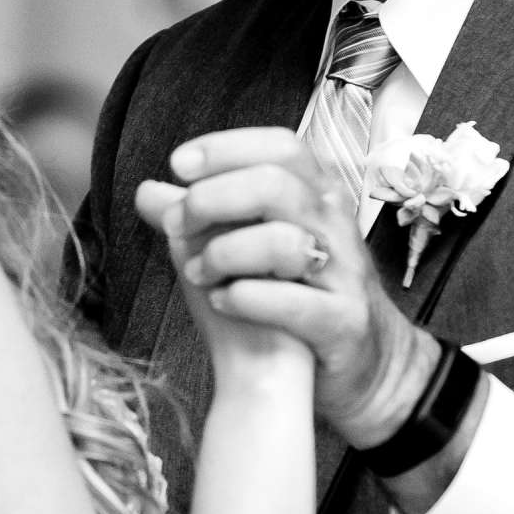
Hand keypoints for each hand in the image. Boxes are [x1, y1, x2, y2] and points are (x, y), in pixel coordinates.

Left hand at [161, 127, 440, 447]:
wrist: (366, 365)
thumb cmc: (297, 295)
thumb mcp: (251, 247)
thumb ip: (204, 219)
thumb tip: (147, 191)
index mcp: (318, 195)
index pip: (279, 147)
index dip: (227, 148)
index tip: (178, 165)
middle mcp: (335, 226)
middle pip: (276, 184)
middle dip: (213, 198)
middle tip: (177, 224)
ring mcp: (344, 274)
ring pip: (284, 241)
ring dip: (225, 253)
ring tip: (196, 272)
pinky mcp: (343, 323)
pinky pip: (296, 304)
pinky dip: (248, 299)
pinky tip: (222, 302)